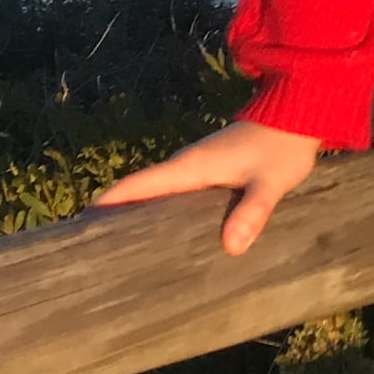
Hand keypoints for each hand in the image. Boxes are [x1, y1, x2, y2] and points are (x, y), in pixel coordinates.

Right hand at [91, 120, 319, 255]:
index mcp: (189, 168)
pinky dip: (162, 217)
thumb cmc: (281, 148)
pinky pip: (174, 199)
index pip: (136, 186)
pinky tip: (164, 244)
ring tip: (123, 259)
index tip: (79, 229)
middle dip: (115, 221)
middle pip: (138, 195)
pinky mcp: (207, 175)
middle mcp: (184, 168)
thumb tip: (231, 247)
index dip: (106, 204)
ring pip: (156, 198)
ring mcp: (194, 171)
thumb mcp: (270, 182)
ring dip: (138, 220)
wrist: (295, 115)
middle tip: (96, 259)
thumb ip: (252, 211)